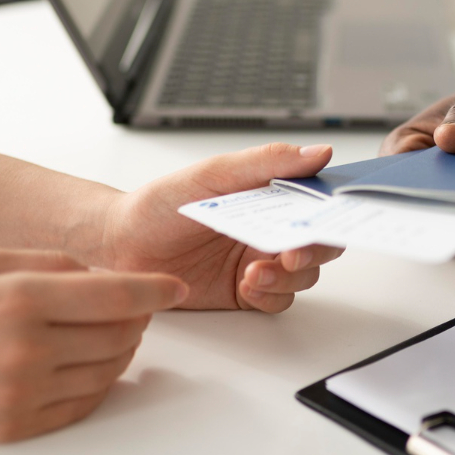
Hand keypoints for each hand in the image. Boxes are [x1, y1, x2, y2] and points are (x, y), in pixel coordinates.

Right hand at [0, 249, 185, 441]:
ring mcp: (23, 394)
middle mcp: (27, 350)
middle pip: (120, 336)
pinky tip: (81, 364)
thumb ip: (51, 263)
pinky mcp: (19, 427)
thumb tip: (103, 277)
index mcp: (19, 299)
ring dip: (119, 351)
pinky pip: (84, 404)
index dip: (154, 291)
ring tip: (101, 334)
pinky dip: (96, 383)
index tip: (175, 288)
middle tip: (127, 308)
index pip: (115, 298)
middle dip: (135, 319)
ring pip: (108, 372)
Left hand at [89, 142, 343, 312]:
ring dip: (288, 277)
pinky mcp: (245, 292)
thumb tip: (317, 153)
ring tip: (254, 272)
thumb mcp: (215, 174)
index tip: (330, 219)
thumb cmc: (161, 204)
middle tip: (292, 253)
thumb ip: (268, 163)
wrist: (120, 244)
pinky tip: (248, 286)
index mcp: (271, 196)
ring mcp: (260, 261)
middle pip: (321, 244)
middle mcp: (270, 229)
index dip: (334, 213)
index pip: (320, 203)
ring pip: (304, 277)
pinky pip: (277, 301)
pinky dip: (271, 295)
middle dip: (314, 251)